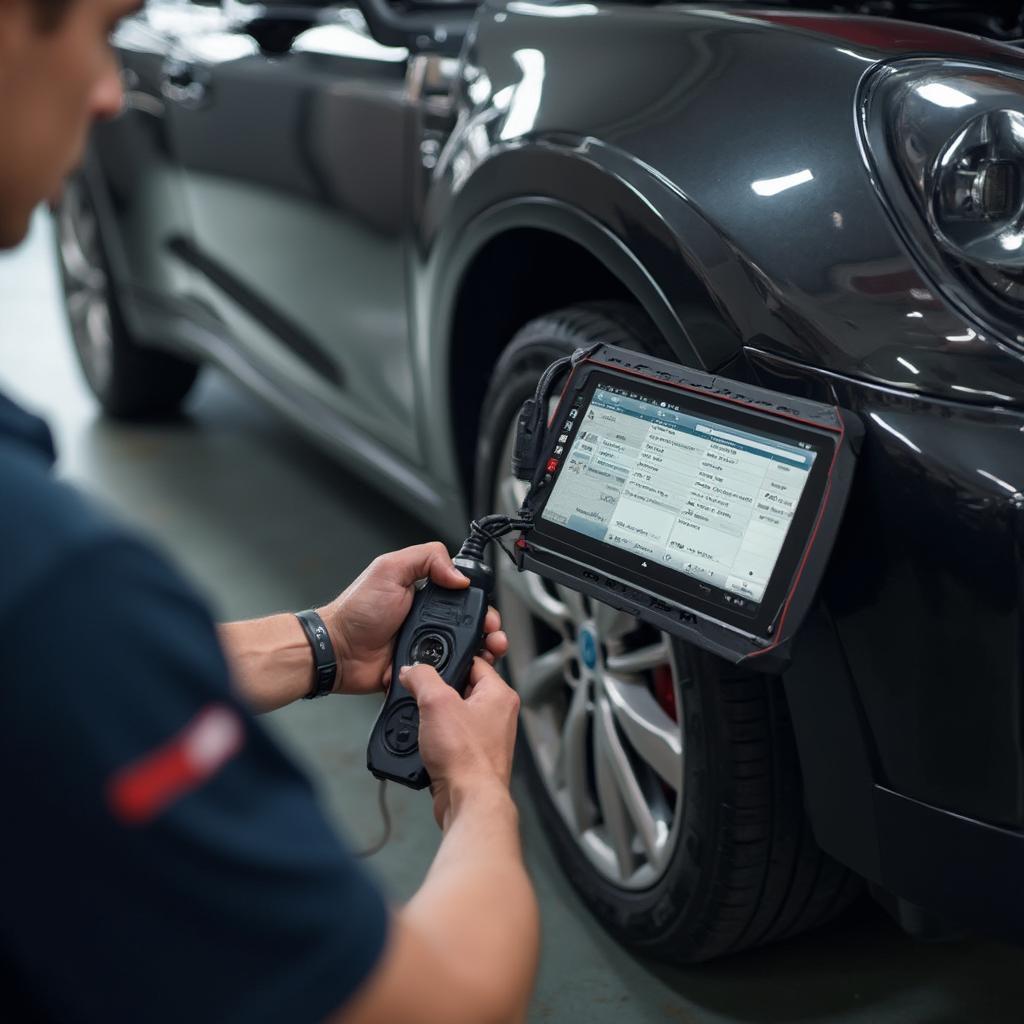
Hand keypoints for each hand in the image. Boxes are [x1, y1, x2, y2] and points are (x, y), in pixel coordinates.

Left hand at [319, 542, 508, 694]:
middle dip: (488, 631)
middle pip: (470, 625)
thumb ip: (426, 559)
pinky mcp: (422, 670)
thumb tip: (459, 575)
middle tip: (493, 637)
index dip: (480, 604)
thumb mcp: (389, 569)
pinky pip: (446, 672)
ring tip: (487, 656)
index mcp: (425, 593)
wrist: (337, 652)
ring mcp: (426, 645)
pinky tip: (466, 671)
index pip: (463, 595)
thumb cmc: (355, 611)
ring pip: (464, 650)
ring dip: (479, 654)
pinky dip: (458, 673)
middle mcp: (428, 619)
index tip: (489, 613)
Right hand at [400, 658, 519, 828]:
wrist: (468, 801)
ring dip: (434, 717)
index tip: (429, 664)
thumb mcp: (437, 703)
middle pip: (461, 688)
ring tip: (422, 722)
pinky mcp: (473, 757)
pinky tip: (424, 743)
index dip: (449, 660)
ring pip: (454, 714)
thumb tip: (413, 669)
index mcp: (499, 695)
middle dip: (437, 692)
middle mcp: (498, 715)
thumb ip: (423, 678)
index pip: (474, 661)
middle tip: (421, 695)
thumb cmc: (466, 757)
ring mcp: (486, 738)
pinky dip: (436, 738)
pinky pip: (451, 738)